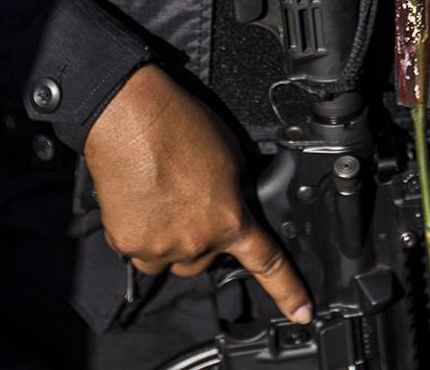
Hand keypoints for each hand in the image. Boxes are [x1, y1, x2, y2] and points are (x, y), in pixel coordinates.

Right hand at [84, 64, 311, 322]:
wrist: (128, 117)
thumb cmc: (180, 125)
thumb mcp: (232, 154)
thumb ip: (237, 189)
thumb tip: (235, 201)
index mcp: (230, 219)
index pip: (267, 262)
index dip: (288, 291)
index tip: (301, 312)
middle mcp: (197, 241)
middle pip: (204, 260)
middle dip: (200, 239)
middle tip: (188, 204)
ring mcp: (160, 248)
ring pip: (169, 260)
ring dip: (169, 241)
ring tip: (161, 199)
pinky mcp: (127, 243)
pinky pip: (137, 250)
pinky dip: (139, 232)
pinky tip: (140, 200)